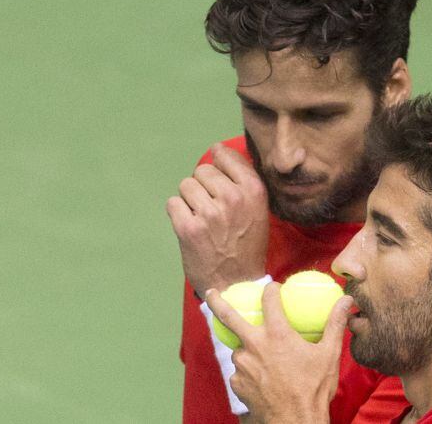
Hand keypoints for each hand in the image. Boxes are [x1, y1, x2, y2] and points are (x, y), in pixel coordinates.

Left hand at [167, 143, 268, 294]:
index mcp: (254, 190)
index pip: (225, 156)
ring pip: (186, 185)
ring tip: (202, 218)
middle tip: (212, 207)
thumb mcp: (258, 208)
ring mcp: (209, 213)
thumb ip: (243, 179)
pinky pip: (173, 203)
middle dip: (203, 185)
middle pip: (202, 170)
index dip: (218, 165)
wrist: (235, 283)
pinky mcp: (187, 227)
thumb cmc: (247, 244)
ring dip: (190, 200)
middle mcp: (232, 198)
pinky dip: (178, 214)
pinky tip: (190, 226)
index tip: (218, 178)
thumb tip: (218, 149)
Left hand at [206, 283, 352, 423]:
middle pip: (229, 317)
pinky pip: (240, 371)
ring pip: (239, 349)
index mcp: (277, 334)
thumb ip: (335, 324)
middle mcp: (254, 346)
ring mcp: (242, 366)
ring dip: (247, 348)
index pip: (269, 300)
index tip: (273, 288)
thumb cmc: (314, 388)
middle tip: (210, 292)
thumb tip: (347, 301)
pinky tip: (262, 378)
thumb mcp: (329, 354)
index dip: (270, 290)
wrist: (295, 422)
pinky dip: (248, 370)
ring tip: (263, 357)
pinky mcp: (237, 383)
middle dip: (217, 302)